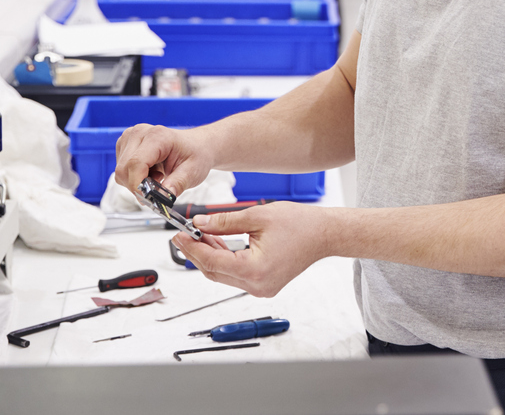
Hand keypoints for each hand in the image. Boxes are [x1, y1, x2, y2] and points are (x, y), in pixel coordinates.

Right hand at [115, 124, 214, 196]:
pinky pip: (121, 169)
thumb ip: (177, 184)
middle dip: (138, 186)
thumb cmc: (196, 154)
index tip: (148, 198)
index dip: (138, 184)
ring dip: (136, 181)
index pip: (136, 163)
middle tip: (158, 188)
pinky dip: (134, 177)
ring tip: (158, 176)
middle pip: (124, 169)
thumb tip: (163, 198)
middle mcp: (140, 133)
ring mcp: (130, 138)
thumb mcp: (193, 172)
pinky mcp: (125, 145)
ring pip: (120, 171)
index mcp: (158, 136)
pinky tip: (150, 171)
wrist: (198, 145)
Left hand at [170, 202, 332, 297]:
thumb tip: (200, 223)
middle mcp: (257, 285)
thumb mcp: (257, 216)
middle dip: (197, 252)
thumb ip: (224, 222)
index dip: (191, 247)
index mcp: (254, 270)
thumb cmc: (301, 225)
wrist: (325, 234)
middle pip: (214, 271)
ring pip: (223, 274)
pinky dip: (225, 260)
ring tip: (199, 235)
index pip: (211, 261)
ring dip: (210, 255)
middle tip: (184, 234)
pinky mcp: (264, 284)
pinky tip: (218, 243)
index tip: (179, 235)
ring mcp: (261, 288)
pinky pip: (236, 274)